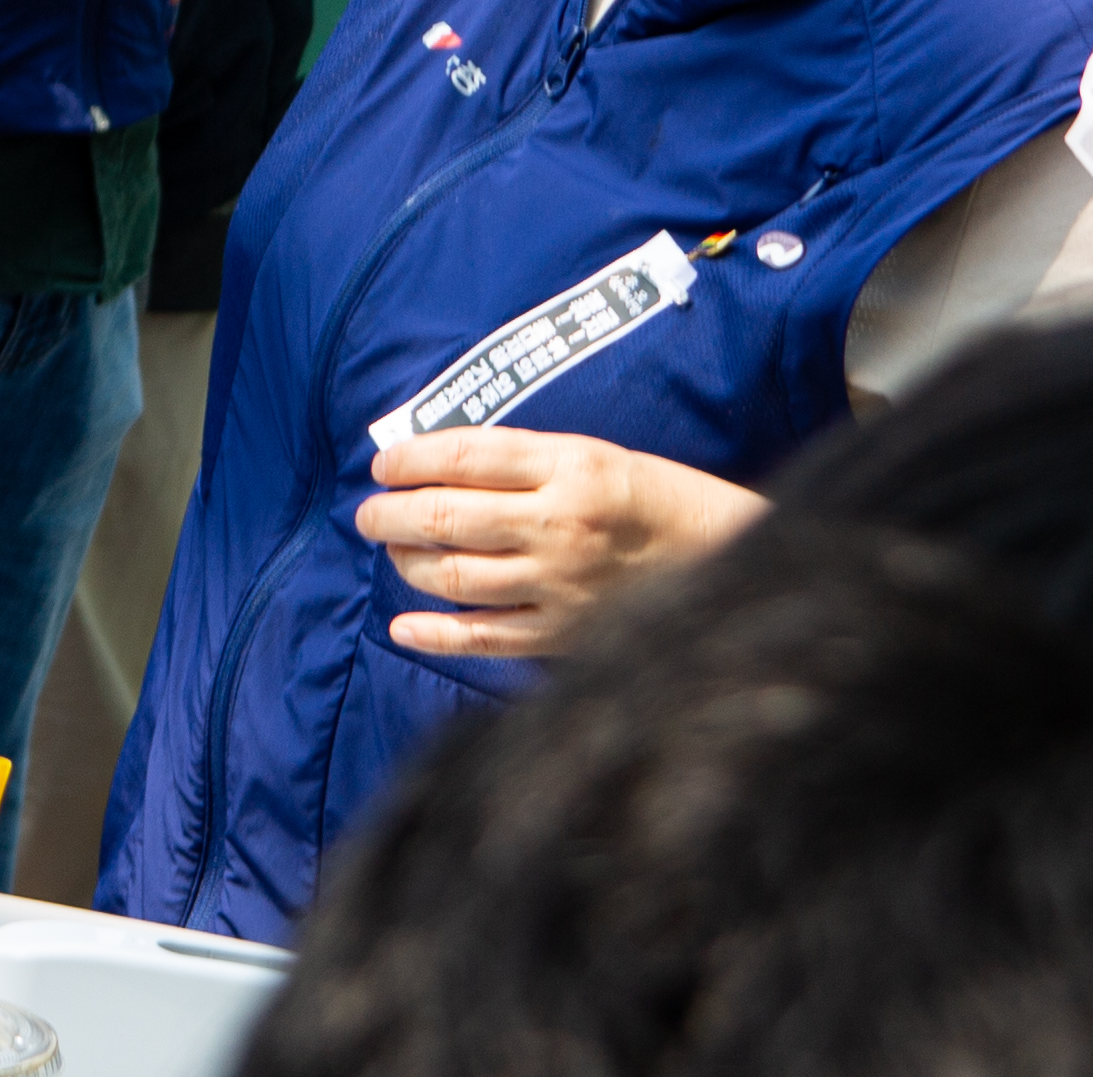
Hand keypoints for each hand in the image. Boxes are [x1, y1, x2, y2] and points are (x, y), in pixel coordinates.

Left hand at [354, 427, 768, 659]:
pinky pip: (483, 637)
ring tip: (393, 551)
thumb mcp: (588, 454)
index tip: (382, 465)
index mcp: (569, 467)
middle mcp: (560, 525)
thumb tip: (428, 462)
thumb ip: (516, 460)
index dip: (408, 459)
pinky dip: (434, 634)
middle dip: (389, 514)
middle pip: (445, 517)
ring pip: (453, 575)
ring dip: (406, 563)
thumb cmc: (646, 497)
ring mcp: (561, 584)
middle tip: (367, 513)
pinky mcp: (565, 633)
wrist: (725, 556)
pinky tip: (402, 627)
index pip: (462, 457)